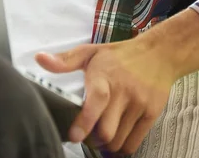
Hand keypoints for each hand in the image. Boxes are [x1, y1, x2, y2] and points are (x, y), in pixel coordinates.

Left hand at [35, 38, 176, 154]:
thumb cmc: (119, 55)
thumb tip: (39, 59)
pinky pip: (134, 142)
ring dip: (106, 145)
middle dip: (92, 139)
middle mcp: (124, 91)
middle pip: (107, 131)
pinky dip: (122, 146)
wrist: (159, 53)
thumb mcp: (91, 52)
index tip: (74, 136)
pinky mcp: (152, 114)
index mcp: (105, 76)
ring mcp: (139, 104)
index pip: (96, 102)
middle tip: (86, 135)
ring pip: (119, 141)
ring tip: (100, 134)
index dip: (84, 122)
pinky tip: (115, 136)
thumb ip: (65, 60)